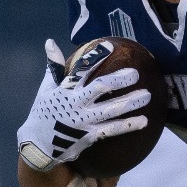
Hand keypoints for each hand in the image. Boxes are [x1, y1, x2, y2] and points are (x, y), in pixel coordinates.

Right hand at [15, 40, 151, 171]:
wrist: (38, 144)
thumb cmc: (44, 112)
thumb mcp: (46, 88)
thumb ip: (54, 66)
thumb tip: (50, 42)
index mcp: (66, 90)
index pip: (82, 69)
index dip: (96, 57)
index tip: (110, 46)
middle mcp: (76, 104)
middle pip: (100, 88)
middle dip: (119, 79)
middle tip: (136, 73)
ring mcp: (84, 121)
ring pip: (111, 110)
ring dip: (130, 102)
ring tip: (147, 95)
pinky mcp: (89, 136)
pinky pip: (113, 130)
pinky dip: (128, 125)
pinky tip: (144, 121)